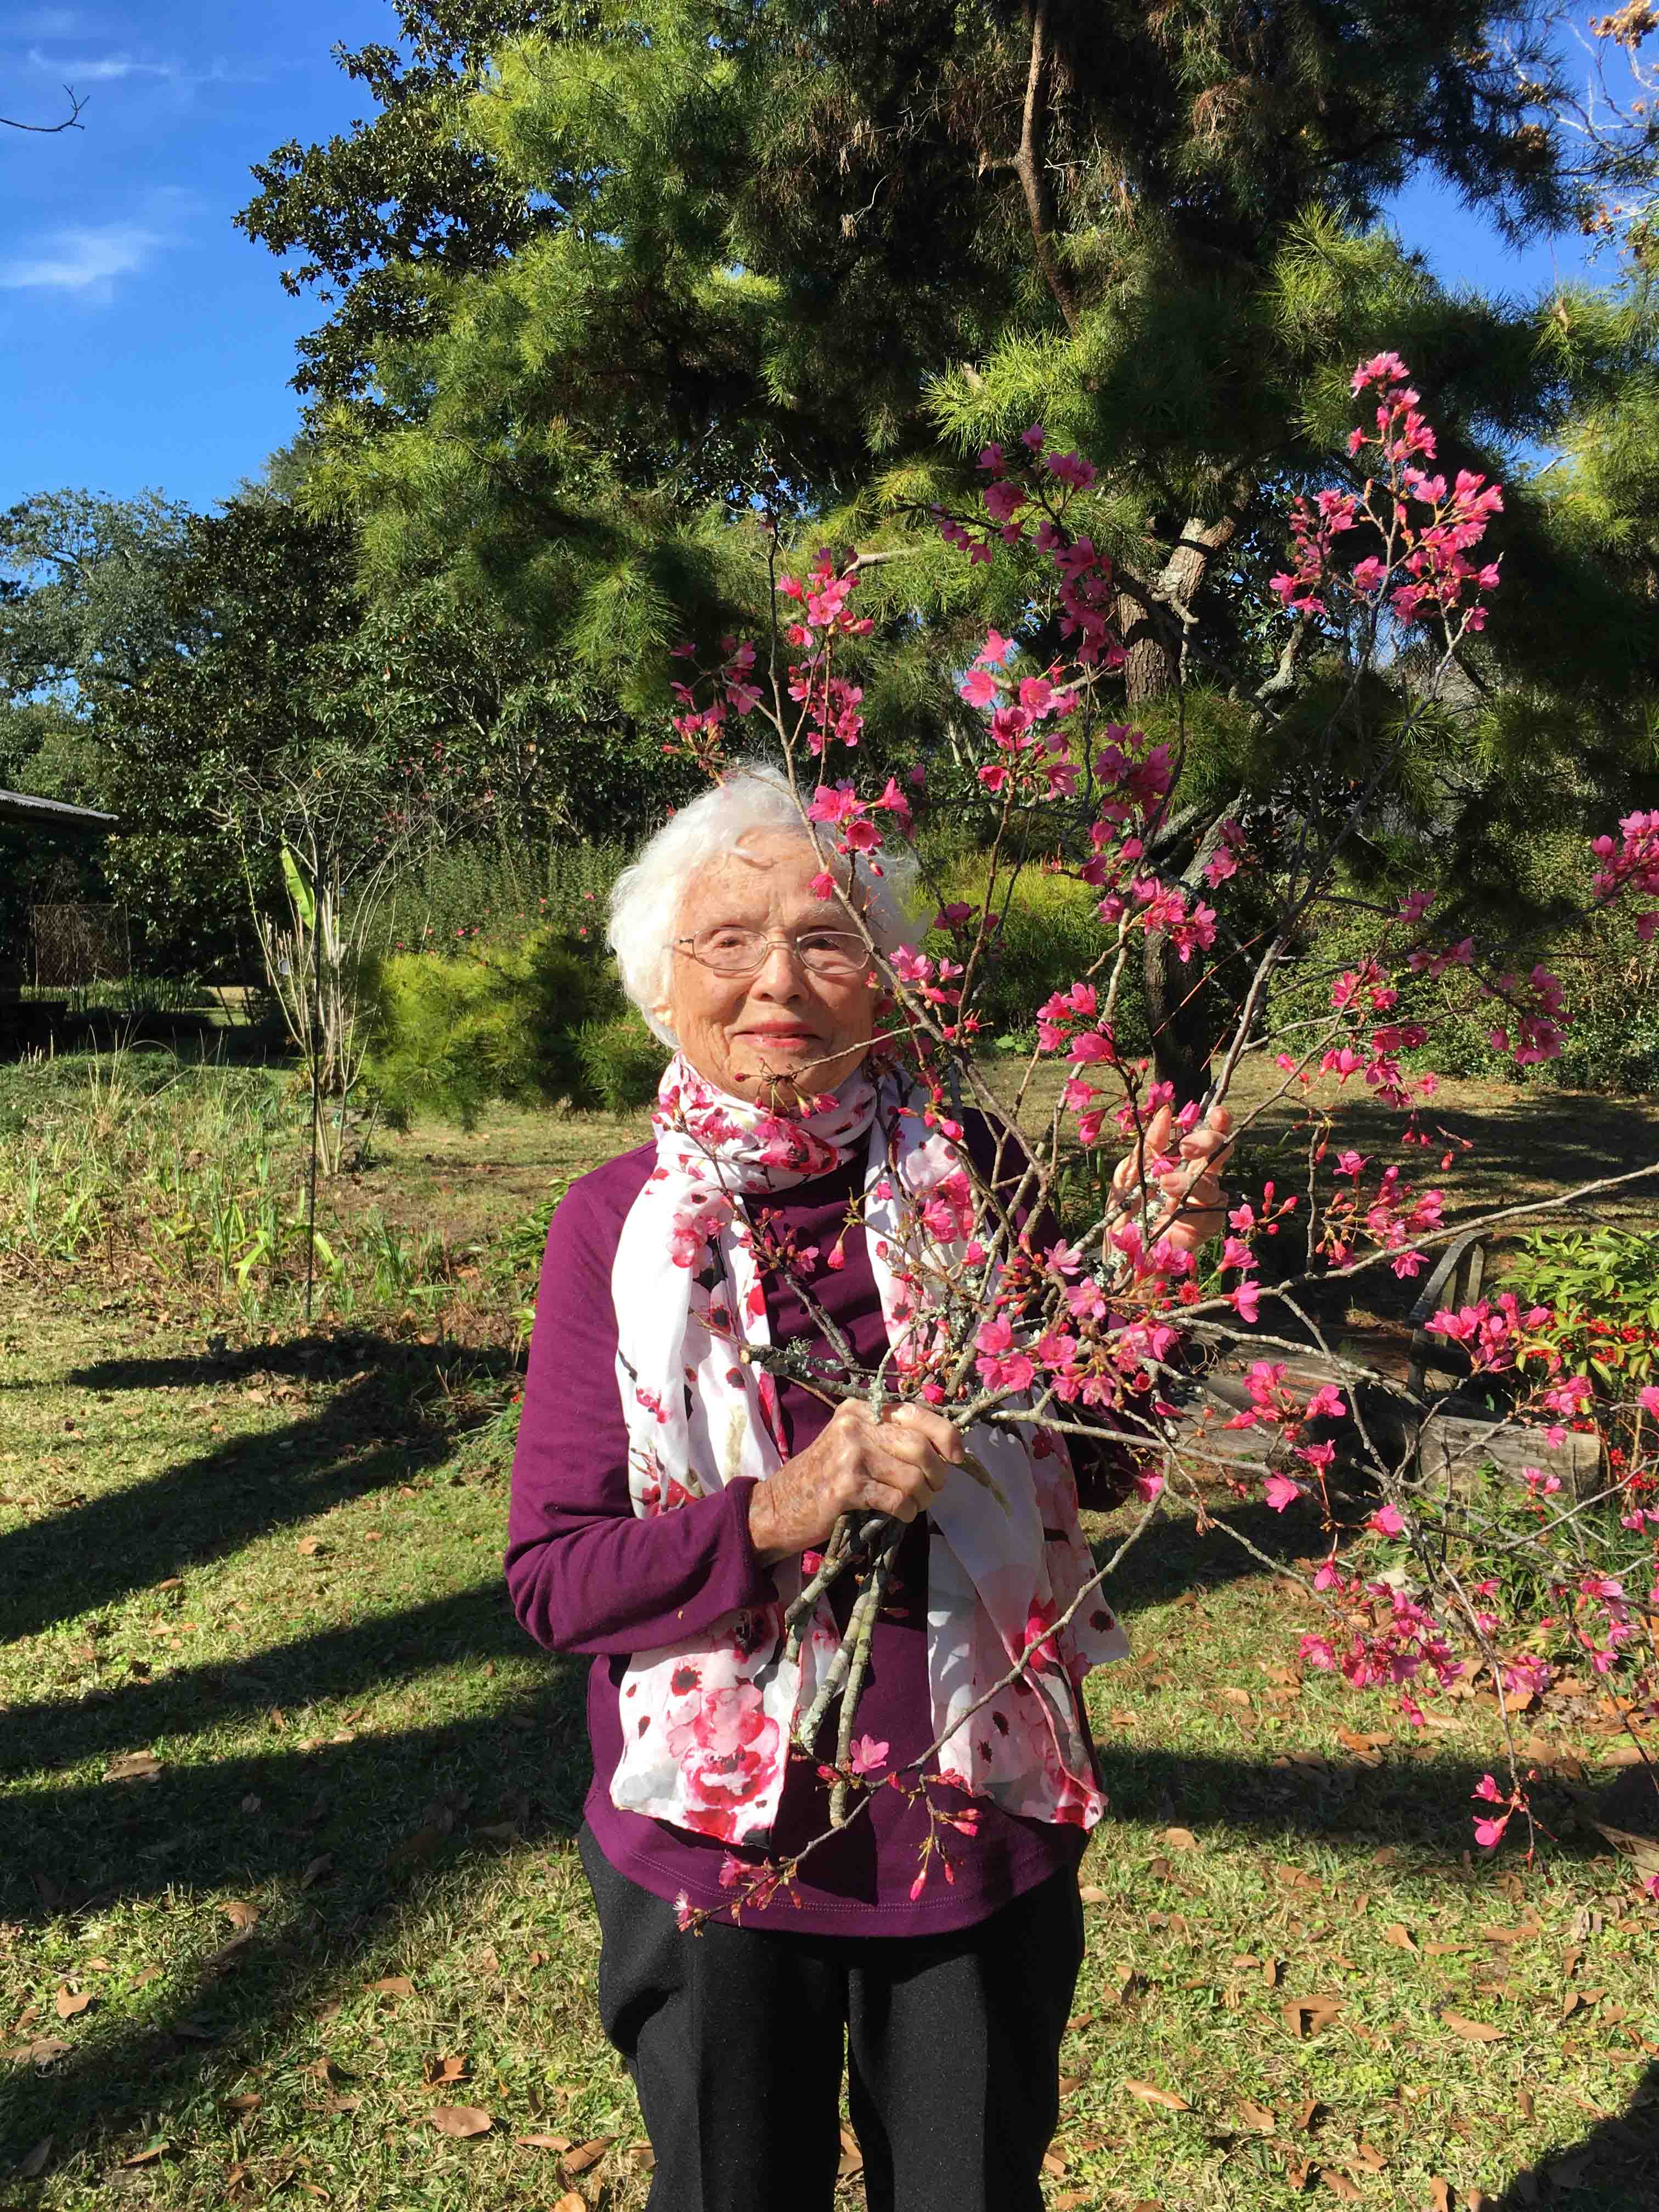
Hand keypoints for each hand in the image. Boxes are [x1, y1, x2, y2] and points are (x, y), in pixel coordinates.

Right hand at [748, 1399, 963, 1565]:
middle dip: (937, 1474)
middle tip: (932, 1489)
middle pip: (919, 1446)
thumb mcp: (853, 1442)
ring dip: (923, 1497)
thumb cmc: (824, 1475)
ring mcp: (850, 1455)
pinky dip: (906, 1511)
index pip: (916, 1413)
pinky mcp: (847, 1487)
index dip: (945, 1435)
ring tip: (915, 1504)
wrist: (779, 1505)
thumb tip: (945, 1448)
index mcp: (860, 1409)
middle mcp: (855, 1425)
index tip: (957, 1456)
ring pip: (912, 1477)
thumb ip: (889, 1436)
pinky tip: (900, 1514)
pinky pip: (897, 1500)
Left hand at [1110, 1101, 1231, 1255]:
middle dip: (1211, 1141)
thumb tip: (1166, 1113)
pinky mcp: (1204, 1227)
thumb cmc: (1122, 1215)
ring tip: (1165, 1183)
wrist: (1117, 1255)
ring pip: (1215, 1181)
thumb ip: (1148, 1146)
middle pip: (1221, 1152)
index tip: (1216, 1111)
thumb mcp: (1128, 1175)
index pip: (1205, 1137)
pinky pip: (1211, 1211)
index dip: (1216, 1122)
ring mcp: (1203, 1204)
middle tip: (1188, 1145)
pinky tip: (1172, 1202)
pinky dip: (1193, 1203)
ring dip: (1192, 1177)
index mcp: (1181, 1163)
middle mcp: (1197, 1180)